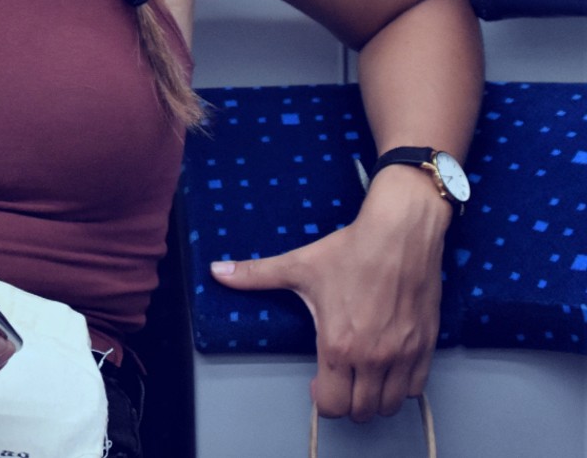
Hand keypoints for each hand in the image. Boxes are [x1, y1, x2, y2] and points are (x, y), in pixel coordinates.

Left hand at [210, 168, 449, 421]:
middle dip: (346, 401)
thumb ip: (255, 275)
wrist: (400, 233)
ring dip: (375, 398)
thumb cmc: (350, 250)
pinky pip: (416, 388)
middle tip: (339, 378)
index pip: (330, 405)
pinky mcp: (426, 347)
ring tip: (362, 375)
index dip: (321, 399)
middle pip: (360, 411)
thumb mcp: (298, 265)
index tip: (317, 381)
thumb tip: (216, 272)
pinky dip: (401, 385)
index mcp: (338, 345)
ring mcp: (403, 355)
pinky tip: (388, 365)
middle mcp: (373, 358)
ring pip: (390, 405)